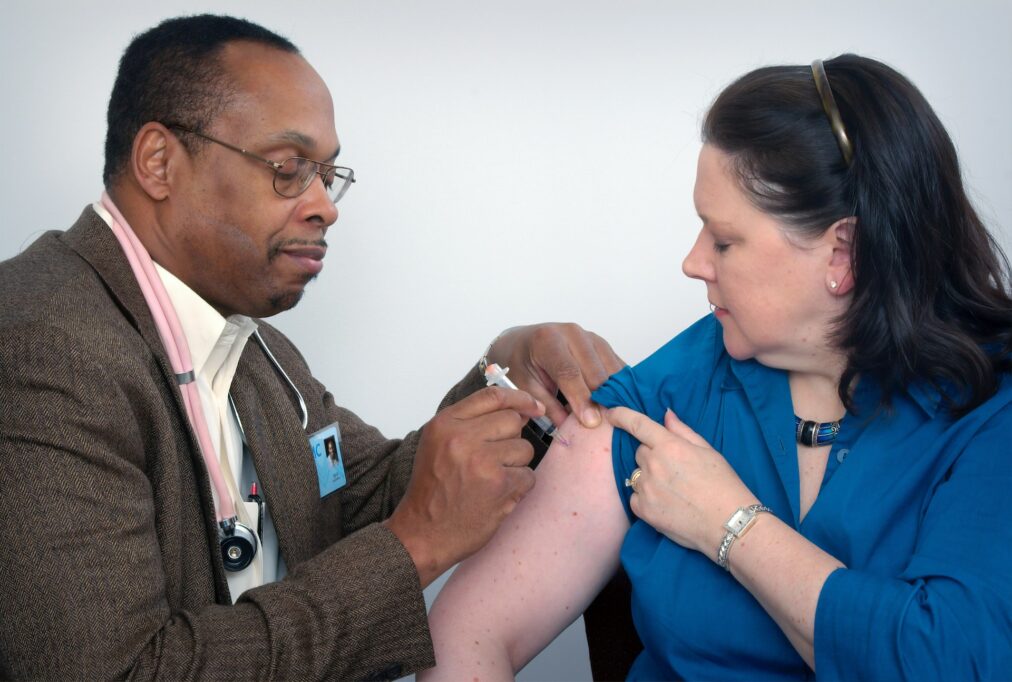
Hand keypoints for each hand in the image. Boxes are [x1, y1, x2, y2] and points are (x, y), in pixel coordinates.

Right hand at [385, 386, 542, 586]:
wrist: (422, 533)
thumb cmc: (433, 490)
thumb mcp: (438, 444)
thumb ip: (470, 422)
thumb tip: (517, 410)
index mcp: (445, 424)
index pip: (492, 396)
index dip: (518, 398)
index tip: (532, 406)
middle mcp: (463, 438)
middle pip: (512, 421)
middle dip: (512, 439)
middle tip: (497, 459)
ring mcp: (482, 461)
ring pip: (525, 448)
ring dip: (515, 465)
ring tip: (492, 480)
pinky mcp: (500, 485)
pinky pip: (528, 475)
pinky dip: (518, 487)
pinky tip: (497, 495)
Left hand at [486, 323, 623, 429]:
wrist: (524, 341)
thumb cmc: (522, 363)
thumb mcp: (525, 385)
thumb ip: (547, 405)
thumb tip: (568, 428)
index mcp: (547, 341)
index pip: (569, 372)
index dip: (581, 398)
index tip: (591, 422)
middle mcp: (571, 333)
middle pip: (594, 369)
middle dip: (601, 399)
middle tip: (606, 424)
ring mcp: (589, 336)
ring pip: (610, 367)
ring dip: (615, 392)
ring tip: (616, 417)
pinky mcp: (601, 343)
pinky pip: (616, 364)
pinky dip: (620, 384)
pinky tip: (620, 402)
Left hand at [606, 406, 757, 558]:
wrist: (729, 523)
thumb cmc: (723, 484)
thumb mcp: (708, 451)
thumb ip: (683, 431)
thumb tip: (666, 414)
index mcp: (669, 446)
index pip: (638, 424)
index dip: (621, 415)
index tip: (611, 413)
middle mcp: (653, 465)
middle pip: (640, 452)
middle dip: (652, 456)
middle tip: (675, 470)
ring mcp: (646, 488)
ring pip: (637, 475)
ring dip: (648, 478)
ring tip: (673, 490)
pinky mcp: (644, 511)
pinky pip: (635, 497)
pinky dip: (645, 498)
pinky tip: (666, 504)